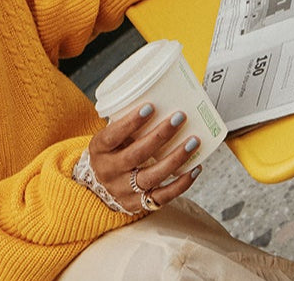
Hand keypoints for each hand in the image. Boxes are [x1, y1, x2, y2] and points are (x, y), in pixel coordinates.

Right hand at [86, 104, 200, 213]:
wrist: (98, 187)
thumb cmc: (113, 150)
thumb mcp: (111, 135)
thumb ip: (130, 120)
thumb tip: (167, 90)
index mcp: (100, 150)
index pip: (112, 136)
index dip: (130, 122)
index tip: (150, 106)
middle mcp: (109, 172)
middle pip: (135, 156)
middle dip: (159, 136)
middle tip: (180, 117)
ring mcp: (123, 191)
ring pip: (150, 177)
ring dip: (175, 159)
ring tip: (194, 141)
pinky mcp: (137, 205)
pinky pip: (161, 197)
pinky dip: (181, 184)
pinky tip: (196, 168)